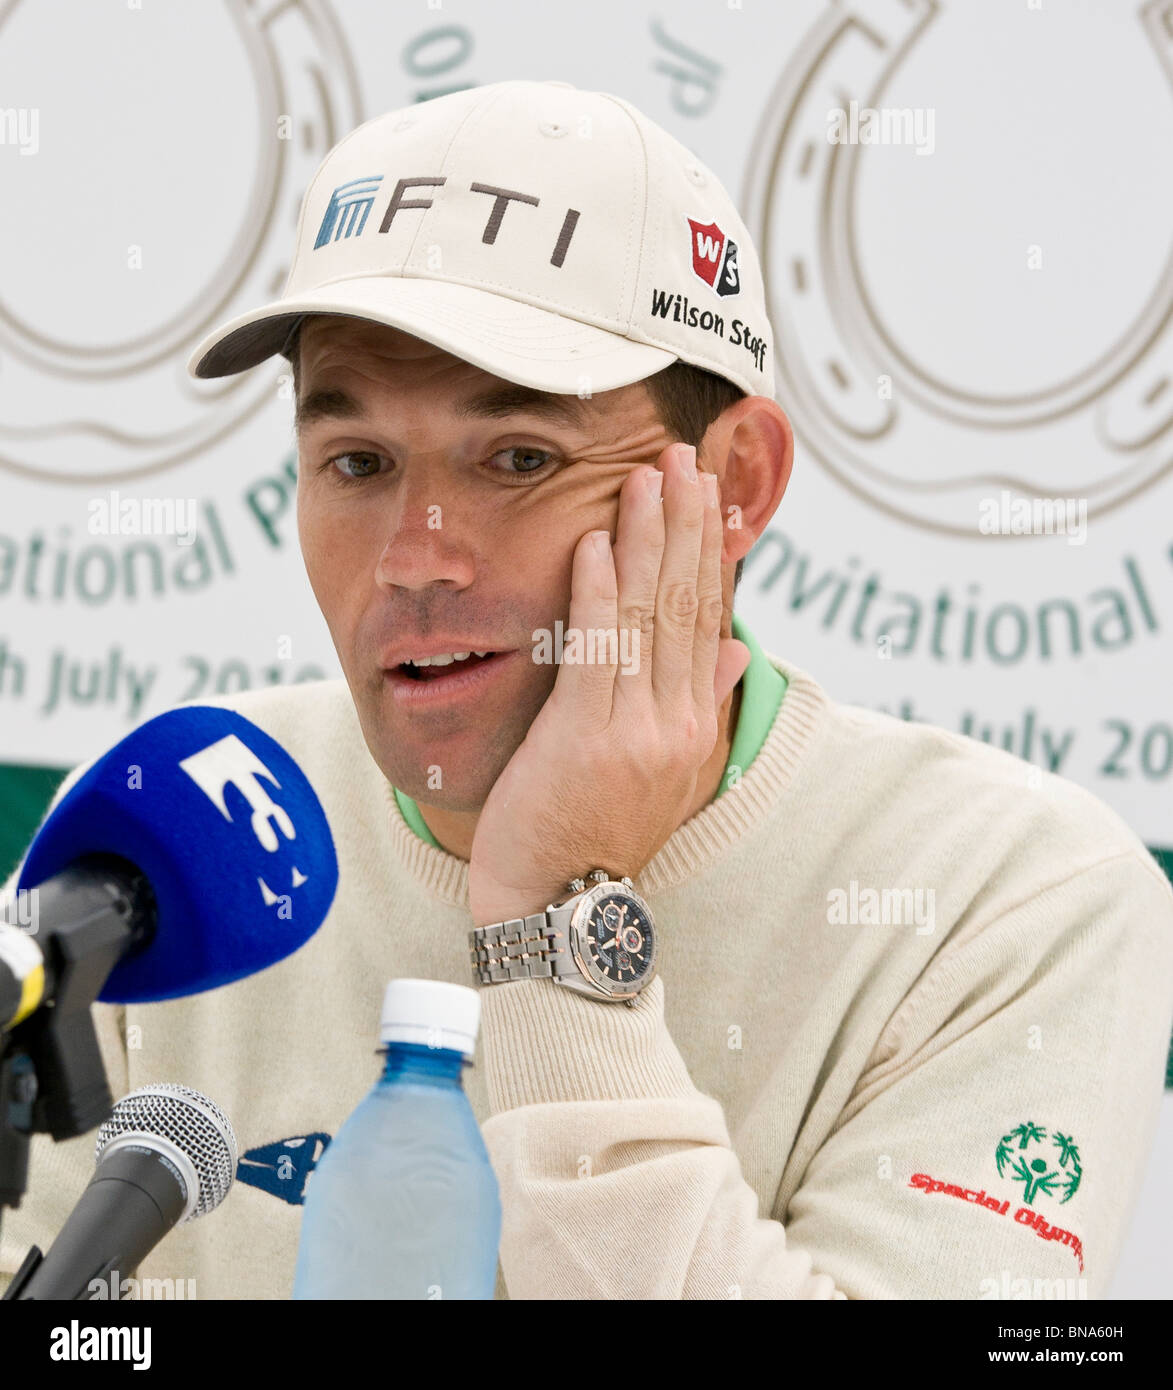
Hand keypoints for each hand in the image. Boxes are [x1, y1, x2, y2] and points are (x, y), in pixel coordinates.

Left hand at [467, 442, 749, 926]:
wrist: (557, 906)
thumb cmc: (595, 834)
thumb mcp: (663, 774)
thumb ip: (700, 704)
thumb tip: (735, 648)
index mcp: (692, 726)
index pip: (703, 620)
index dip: (704, 552)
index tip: (704, 496)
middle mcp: (675, 723)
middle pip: (684, 606)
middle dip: (684, 526)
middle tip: (682, 459)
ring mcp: (634, 730)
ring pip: (647, 618)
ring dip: (647, 541)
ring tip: (649, 478)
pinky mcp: (587, 738)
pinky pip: (597, 651)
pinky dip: (597, 591)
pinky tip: (596, 542)